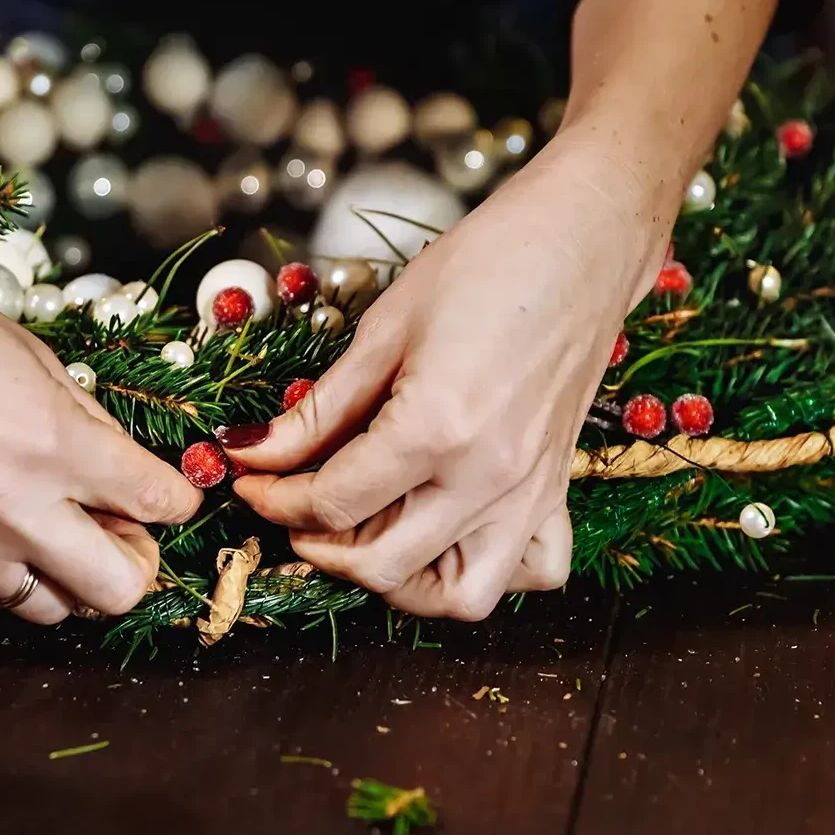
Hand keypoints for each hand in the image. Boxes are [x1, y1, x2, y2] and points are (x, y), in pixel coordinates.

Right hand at [0, 206, 200, 622]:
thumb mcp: (30, 356)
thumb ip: (87, 423)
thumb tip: (127, 469)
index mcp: (55, 443)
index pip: (162, 505)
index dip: (176, 501)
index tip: (168, 495)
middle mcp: (10, 507)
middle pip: (120, 591)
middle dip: (135, 564)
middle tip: (120, 532)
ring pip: (46, 606)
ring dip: (62, 573)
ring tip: (44, 526)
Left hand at [230, 139, 679, 618]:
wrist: (585, 239)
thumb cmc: (489, 262)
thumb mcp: (384, 329)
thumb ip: (316, 408)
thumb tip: (253, 450)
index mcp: (437, 427)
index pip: (333, 502)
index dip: (274, 498)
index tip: (250, 480)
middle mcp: (489, 476)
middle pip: (381, 563)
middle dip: (316, 545)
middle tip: (290, 507)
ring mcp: (532, 493)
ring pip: (457, 596)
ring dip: (396, 580)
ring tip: (361, 535)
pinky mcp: (558, 490)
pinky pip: (529, 572)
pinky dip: (483, 574)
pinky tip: (444, 537)